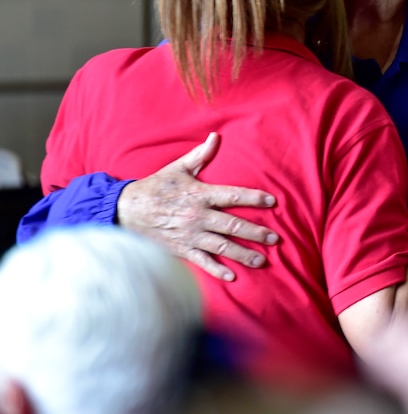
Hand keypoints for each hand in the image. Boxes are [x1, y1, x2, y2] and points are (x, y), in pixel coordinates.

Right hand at [116, 133, 278, 281]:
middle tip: (276, 238)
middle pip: (233, 225)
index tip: (272, 202)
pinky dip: (217, 270)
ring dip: (244, 254)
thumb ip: (200, 155)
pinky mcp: (181, 249)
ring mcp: (190, 235)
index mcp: (200, 194)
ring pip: (222, 246)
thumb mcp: (178, 168)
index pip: (234, 196)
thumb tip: (216, 136)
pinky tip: (232, 277)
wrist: (126, 210)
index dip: (254, 198)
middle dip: (257, 233)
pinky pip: (202, 262)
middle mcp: (198, 216)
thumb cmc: (155, 187)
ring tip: (262, 260)